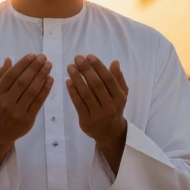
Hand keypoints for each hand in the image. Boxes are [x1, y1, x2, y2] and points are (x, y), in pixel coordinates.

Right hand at [0, 55, 53, 176]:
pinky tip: (50, 80)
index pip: (11, 75)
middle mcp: (6, 102)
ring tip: (49, 66)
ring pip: (32, 91)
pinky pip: (38, 102)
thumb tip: (8, 60)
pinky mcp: (27, 119)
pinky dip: (45, 90)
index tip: (33, 55)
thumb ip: (0, 75)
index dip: (23, 64)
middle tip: (44, 58)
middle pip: (23, 82)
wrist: (0, 132)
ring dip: (42, 76)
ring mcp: (17, 111)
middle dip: (35, 68)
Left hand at [66, 56, 128, 173]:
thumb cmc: (114, 108)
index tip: (89, 56)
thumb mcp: (121, 94)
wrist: (110, 133)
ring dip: (77, 78)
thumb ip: (118, 79)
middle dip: (86, 70)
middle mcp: (110, 106)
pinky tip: (68, 81)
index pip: (108, 79)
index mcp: (119, 97)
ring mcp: (98, 114)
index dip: (98, 66)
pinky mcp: (86, 121)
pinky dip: (73, 92)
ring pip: (86, 94)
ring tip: (70, 67)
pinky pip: (78, 104)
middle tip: (77, 58)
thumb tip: (115, 62)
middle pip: (96, 85)